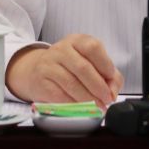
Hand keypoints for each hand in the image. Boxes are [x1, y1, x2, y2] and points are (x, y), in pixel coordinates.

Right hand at [5, 34, 123, 108]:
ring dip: (88, 98)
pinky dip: (75, 104)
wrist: (36, 70)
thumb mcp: (89, 62)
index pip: (93, 47)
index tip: (111, 79)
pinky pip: (60, 95)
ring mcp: (49, 64)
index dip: (105, 64)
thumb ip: (108, 74)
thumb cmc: (69, 66)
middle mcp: (62, 49)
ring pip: (72, 83)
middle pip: (83, 68)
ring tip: (98, 106)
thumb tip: (113, 90)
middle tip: (107, 98)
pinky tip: (82, 107)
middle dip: (98, 86)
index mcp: (77, 41)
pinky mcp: (42, 81)